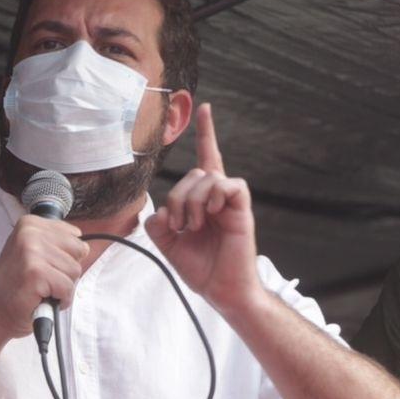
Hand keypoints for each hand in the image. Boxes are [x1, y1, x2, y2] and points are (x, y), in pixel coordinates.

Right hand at [0, 215, 87, 341]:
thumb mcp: (33, 253)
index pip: (75, 237)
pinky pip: (68, 288)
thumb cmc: (17, 286)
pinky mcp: (36, 273)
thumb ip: (56, 244)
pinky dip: (60, 300)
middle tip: (42, 280)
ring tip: (40, 290)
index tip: (43, 267)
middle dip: (66, 271)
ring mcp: (32, 252)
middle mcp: (30, 232)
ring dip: (62, 287)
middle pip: (79, 252)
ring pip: (75, 271)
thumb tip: (85, 246)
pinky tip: (41, 300)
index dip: (64, 259)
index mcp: (30, 223)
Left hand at [143, 103, 260, 314]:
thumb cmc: (202, 269)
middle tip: (178, 226)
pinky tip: (211, 214)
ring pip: (208, 178)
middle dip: (178, 198)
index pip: (206, 160)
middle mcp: (218, 198)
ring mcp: (231, 203)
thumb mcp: (169, 246)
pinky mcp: (243, 210)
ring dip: (192, 202)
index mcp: (204, 202)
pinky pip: (230, 185)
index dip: (206, 134)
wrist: (222, 290)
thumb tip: (156, 211)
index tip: (203, 108)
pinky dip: (215, 196)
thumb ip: (157, 226)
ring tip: (192, 226)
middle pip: (194, 173)